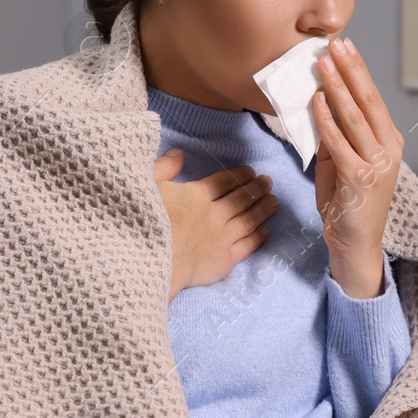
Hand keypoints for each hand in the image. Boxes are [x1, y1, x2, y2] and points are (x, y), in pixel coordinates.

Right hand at [153, 149, 277, 301]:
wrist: (147, 263)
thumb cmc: (142, 224)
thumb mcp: (145, 187)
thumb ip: (163, 168)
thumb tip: (179, 154)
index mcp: (197, 194)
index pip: (225, 181)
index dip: (240, 174)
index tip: (251, 171)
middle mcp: (215, 213)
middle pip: (242, 198)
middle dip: (257, 188)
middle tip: (268, 182)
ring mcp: (223, 238)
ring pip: (250, 220)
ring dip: (263, 209)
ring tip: (274, 201)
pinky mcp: (225, 260)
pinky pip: (247, 246)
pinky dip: (258, 237)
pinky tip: (265, 231)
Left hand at [311, 37, 403, 298]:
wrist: (355, 244)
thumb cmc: (347, 204)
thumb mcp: (341, 163)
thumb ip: (335, 135)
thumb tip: (319, 101)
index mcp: (389, 142)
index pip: (372, 99)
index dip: (358, 71)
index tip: (345, 47)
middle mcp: (389, 149)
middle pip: (368, 101)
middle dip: (350, 70)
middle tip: (335, 44)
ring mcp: (377, 164)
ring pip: (354, 117)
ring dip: (337, 87)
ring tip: (323, 64)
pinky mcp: (360, 178)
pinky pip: (338, 141)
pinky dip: (326, 119)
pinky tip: (317, 100)